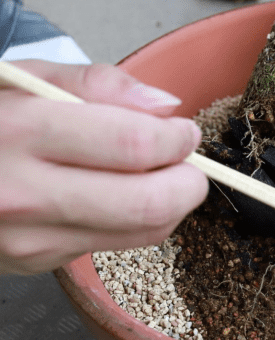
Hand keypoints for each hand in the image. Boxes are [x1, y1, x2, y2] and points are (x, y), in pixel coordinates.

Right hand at [0, 60, 207, 274]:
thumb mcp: (28, 77)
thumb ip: (101, 84)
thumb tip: (167, 107)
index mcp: (20, 131)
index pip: (133, 145)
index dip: (177, 139)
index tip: (185, 132)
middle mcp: (22, 192)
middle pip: (147, 203)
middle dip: (188, 182)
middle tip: (189, 162)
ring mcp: (27, 236)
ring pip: (141, 232)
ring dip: (171, 204)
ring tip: (161, 175)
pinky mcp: (34, 261)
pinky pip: (114, 244)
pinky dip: (136, 220)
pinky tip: (120, 194)